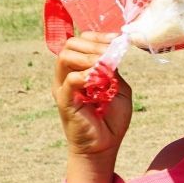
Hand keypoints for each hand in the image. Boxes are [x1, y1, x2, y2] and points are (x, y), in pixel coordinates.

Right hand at [52, 32, 131, 182]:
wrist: (104, 145)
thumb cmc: (111, 118)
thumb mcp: (118, 89)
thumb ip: (114, 71)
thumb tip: (112, 53)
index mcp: (81, 69)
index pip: (81, 41)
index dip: (98, 37)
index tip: (116, 39)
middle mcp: (69, 75)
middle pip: (70, 45)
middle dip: (94, 44)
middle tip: (111, 53)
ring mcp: (64, 87)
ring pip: (66, 57)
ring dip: (89, 57)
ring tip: (105, 66)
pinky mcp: (65, 101)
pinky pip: (70, 80)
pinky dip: (86, 75)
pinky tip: (99, 80)